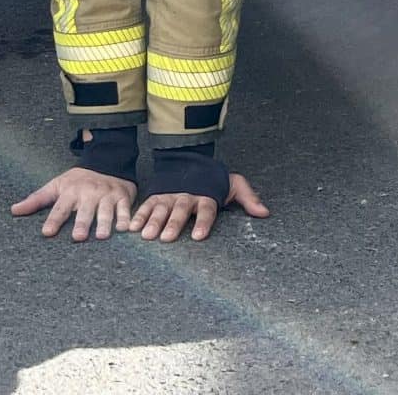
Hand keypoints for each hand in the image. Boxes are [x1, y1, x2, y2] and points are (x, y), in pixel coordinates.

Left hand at [10, 164, 137, 241]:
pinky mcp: (123, 197)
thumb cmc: (77, 180)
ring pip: (106, 211)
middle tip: (78, 237)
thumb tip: (13, 210)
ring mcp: (107, 195)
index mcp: (71, 191)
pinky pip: (125, 209)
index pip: (60, 208)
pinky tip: (126, 230)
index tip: (47, 233)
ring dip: (105, 223)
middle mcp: (89, 193)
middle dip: (81, 223)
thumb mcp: (56, 186)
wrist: (107, 161)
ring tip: (102, 236)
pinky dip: (126, 219)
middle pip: (84, 210)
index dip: (53, 220)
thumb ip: (36, 200)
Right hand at [127, 170, 268, 241]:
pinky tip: (133, 228)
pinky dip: (139, 216)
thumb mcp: (234, 184)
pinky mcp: (157, 195)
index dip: (203, 223)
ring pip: (161, 209)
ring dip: (154, 222)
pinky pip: (146, 206)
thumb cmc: (214, 180)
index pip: (206, 210)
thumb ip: (248, 198)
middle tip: (167, 238)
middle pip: (180, 211)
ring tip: (147, 236)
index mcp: (206, 196)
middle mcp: (187, 196)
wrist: (191, 159)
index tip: (198, 236)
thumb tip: (264, 213)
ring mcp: (170, 196)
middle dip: (173, 224)